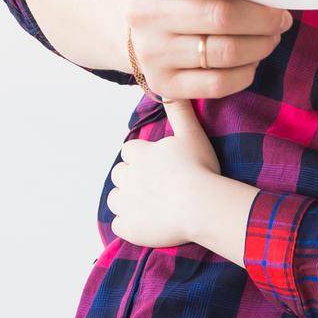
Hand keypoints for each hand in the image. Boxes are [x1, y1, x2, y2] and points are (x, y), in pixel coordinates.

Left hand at [109, 99, 220, 248]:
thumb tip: (172, 90)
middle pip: (119, 175)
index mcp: (139, 154)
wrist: (201, 205)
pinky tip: (150, 224)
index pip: (129, 151)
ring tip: (153, 206)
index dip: (142, 158)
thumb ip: (180, 112)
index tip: (158, 166)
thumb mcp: (191, 135)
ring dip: (128, 201)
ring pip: (115, 199)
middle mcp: (126, 177)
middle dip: (132, 179)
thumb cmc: (199, 168)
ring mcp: (125, 204)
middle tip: (158, 186)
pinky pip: (120, 225)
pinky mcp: (127, 227)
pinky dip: (131, 225)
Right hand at [123, 0, 292, 99]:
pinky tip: (252, 58)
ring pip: (226, 52)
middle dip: (263, 18)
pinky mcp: (165, 84)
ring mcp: (152, 53)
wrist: (128, 23)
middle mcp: (145, 16)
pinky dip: (246, 71)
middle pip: (219, 17)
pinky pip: (219, 84)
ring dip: (261, 44)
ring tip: (272, 36)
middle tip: (280, 16)